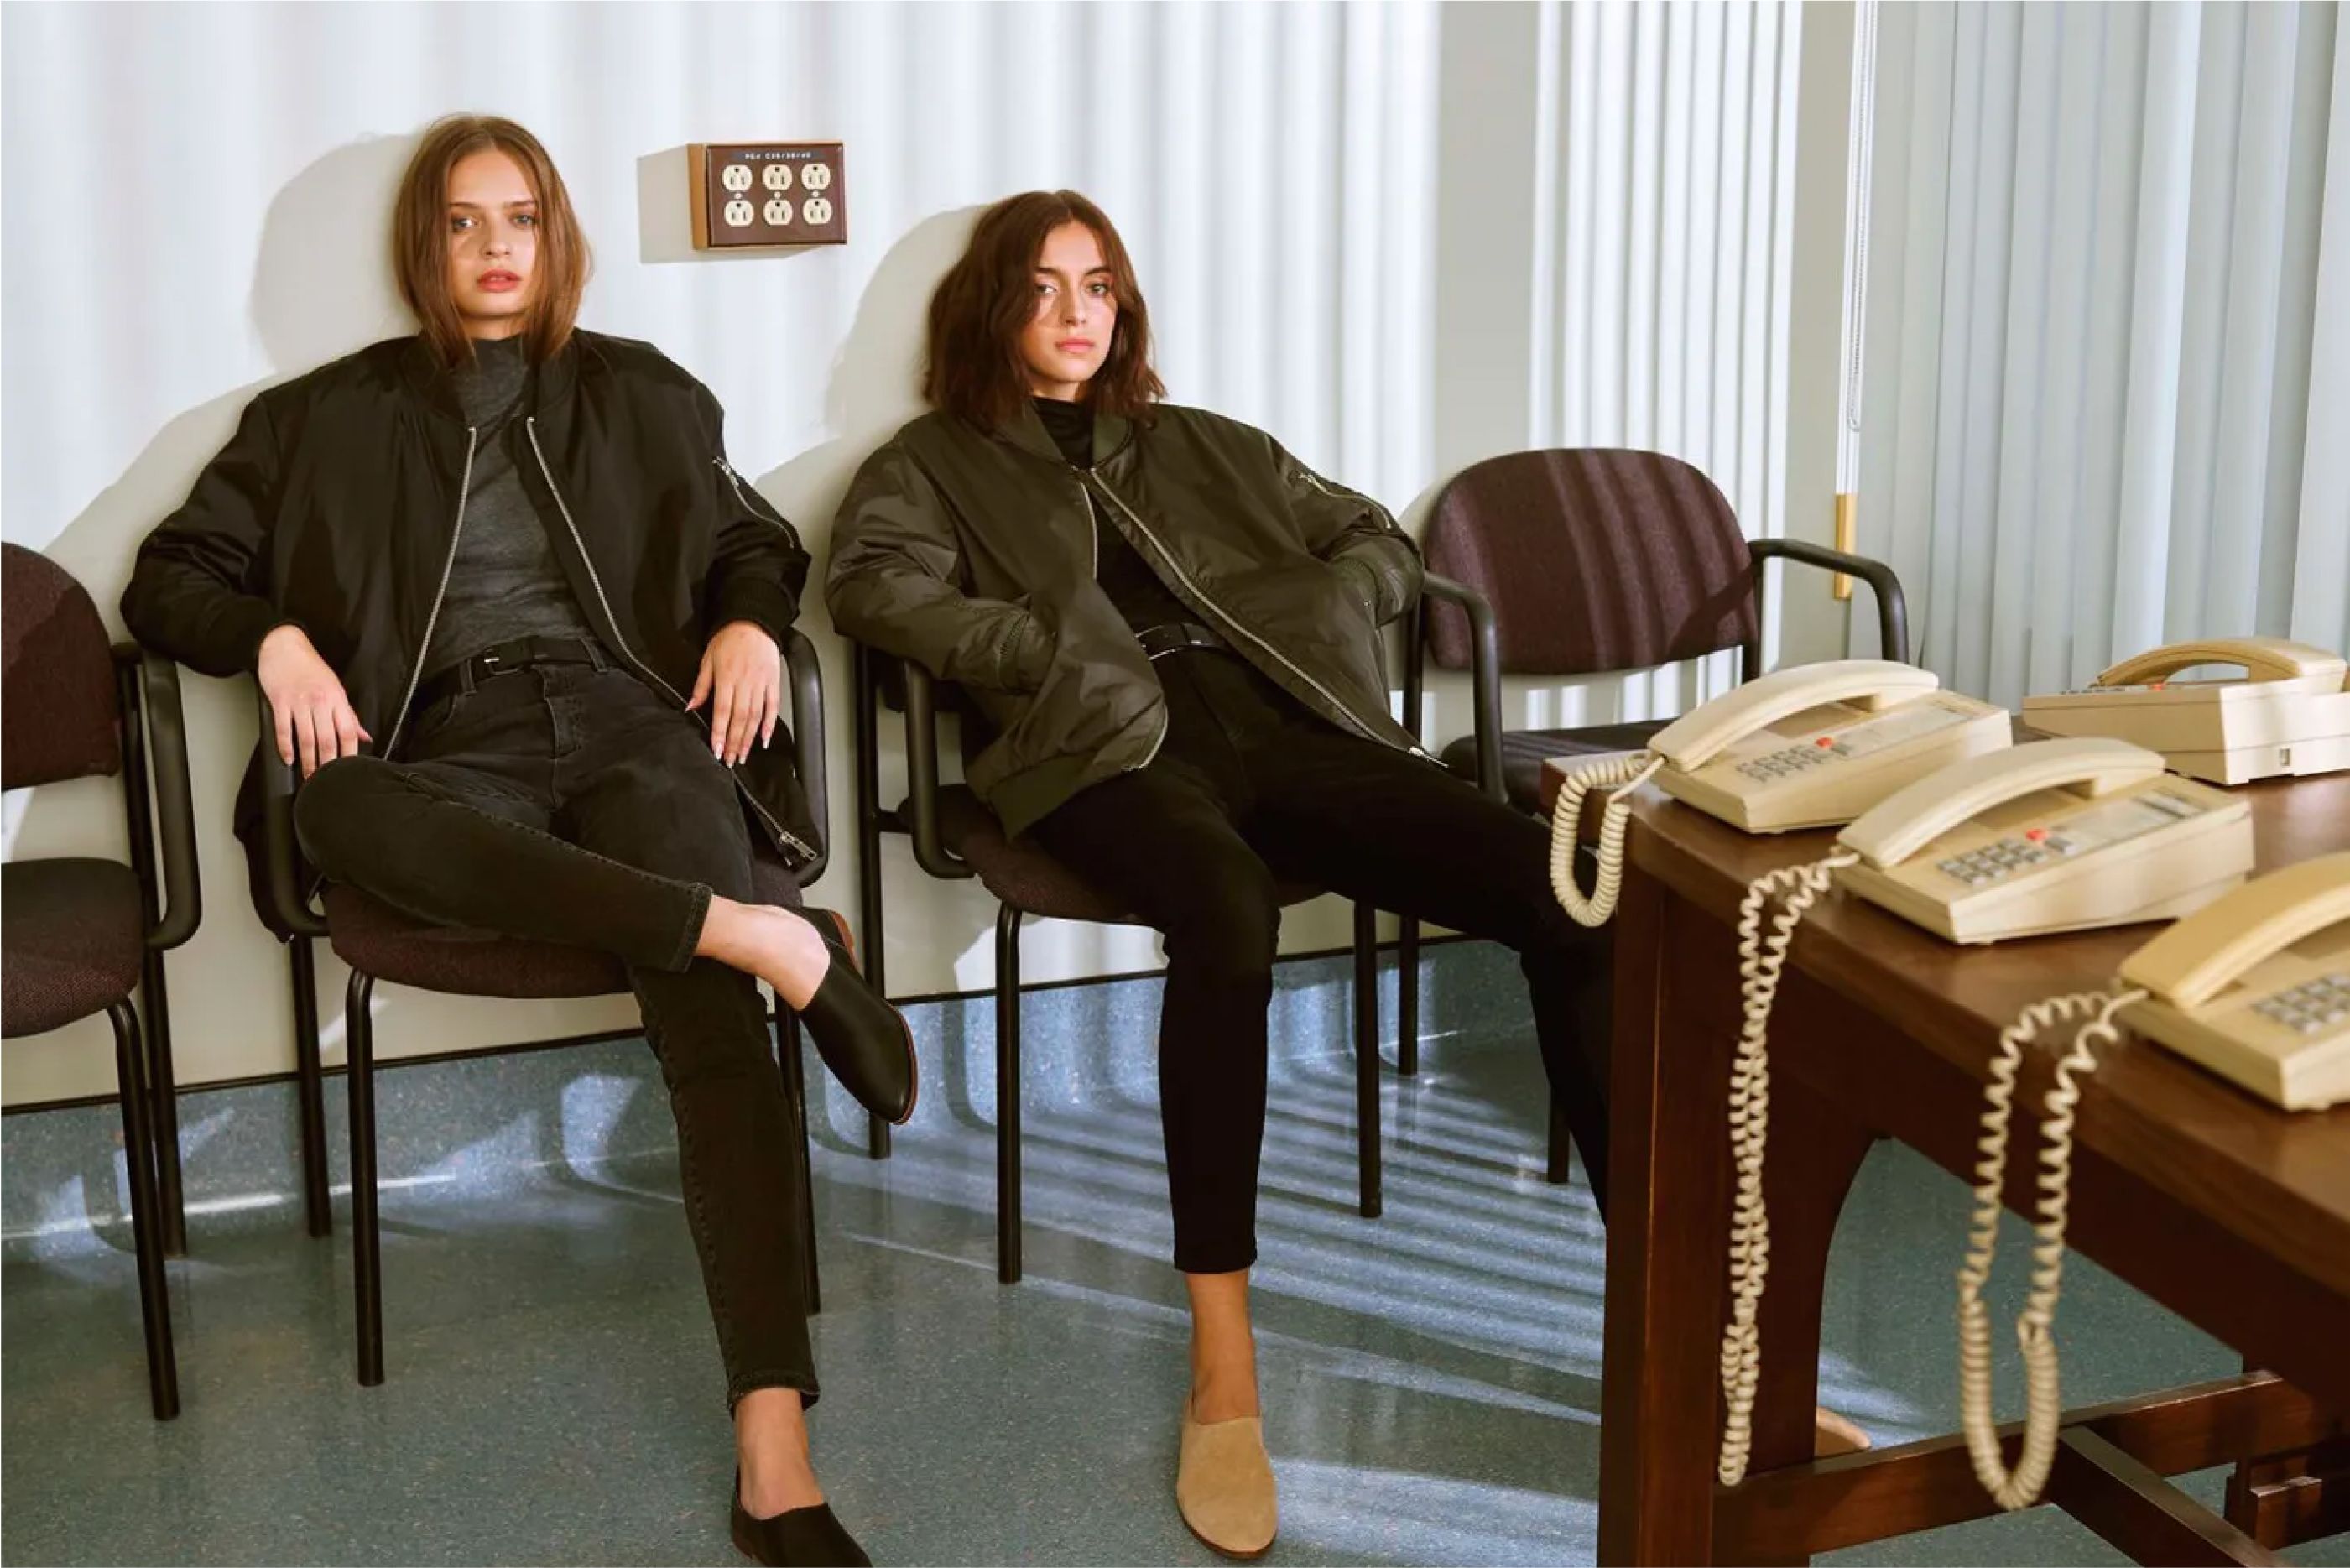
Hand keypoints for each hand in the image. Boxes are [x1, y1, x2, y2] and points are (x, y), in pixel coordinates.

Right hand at [257, 624, 370, 777]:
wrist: (283, 645)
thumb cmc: (310, 667)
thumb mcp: (335, 688)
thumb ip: (349, 715)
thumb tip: (364, 736)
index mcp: (337, 699)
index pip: (348, 732)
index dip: (350, 754)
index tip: (349, 770)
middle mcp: (320, 701)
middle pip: (328, 739)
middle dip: (328, 764)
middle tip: (327, 781)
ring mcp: (299, 702)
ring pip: (306, 738)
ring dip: (308, 761)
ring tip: (309, 776)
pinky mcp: (280, 701)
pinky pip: (283, 729)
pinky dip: (286, 747)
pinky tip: (288, 759)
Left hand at [688, 621, 781, 765]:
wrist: (753, 621)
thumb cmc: (729, 638)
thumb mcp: (707, 659)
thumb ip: (700, 685)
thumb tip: (691, 706)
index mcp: (726, 677)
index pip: (722, 711)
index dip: (720, 733)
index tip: (717, 749)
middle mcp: (745, 682)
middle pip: (740, 718)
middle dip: (735, 742)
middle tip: (731, 760)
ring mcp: (761, 683)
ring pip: (756, 716)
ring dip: (749, 738)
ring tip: (744, 755)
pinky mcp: (773, 682)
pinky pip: (773, 706)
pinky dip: (770, 724)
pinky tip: (764, 738)